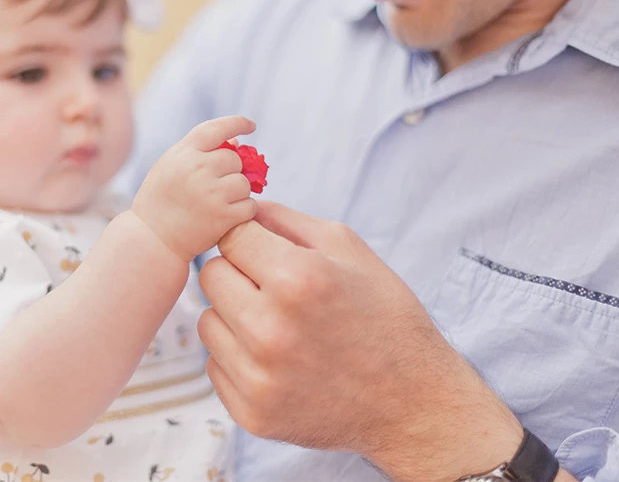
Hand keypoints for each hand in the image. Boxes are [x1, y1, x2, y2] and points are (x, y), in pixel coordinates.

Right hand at [131, 116, 257, 261]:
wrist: (152, 240)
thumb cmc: (159, 203)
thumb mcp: (169, 168)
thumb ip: (198, 153)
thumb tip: (236, 142)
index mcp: (183, 153)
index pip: (216, 128)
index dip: (237, 123)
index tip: (250, 126)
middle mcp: (197, 168)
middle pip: (234, 160)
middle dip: (230, 172)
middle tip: (216, 188)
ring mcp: (212, 192)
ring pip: (243, 183)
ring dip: (237, 193)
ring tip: (217, 204)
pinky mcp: (223, 216)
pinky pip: (250, 205)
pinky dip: (243, 212)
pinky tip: (225, 217)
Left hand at [197, 201, 524, 481]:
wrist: (412, 402)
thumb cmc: (384, 316)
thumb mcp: (349, 250)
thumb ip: (286, 220)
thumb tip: (239, 206)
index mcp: (297, 279)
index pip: (230, 237)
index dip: (249, 239)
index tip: (268, 252)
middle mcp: (270, 329)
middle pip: (210, 275)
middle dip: (237, 274)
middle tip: (274, 289)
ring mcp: (258, 377)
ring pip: (206, 321)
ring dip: (233, 317)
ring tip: (279, 326)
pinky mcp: (251, 412)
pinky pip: (214, 365)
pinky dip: (238, 358)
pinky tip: (279, 361)